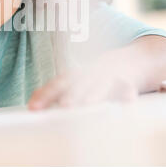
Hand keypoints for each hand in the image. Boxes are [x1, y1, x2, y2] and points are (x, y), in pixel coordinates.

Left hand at [28, 47, 142, 109]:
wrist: (133, 59)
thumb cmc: (98, 76)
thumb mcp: (78, 80)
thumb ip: (59, 91)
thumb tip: (32, 105)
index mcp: (77, 75)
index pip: (58, 84)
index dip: (45, 94)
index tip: (33, 107)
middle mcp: (91, 73)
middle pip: (78, 84)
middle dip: (71, 95)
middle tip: (64, 105)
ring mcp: (110, 75)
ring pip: (101, 85)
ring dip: (95, 94)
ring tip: (87, 104)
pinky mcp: (128, 80)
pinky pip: (128, 86)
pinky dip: (128, 92)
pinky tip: (128, 99)